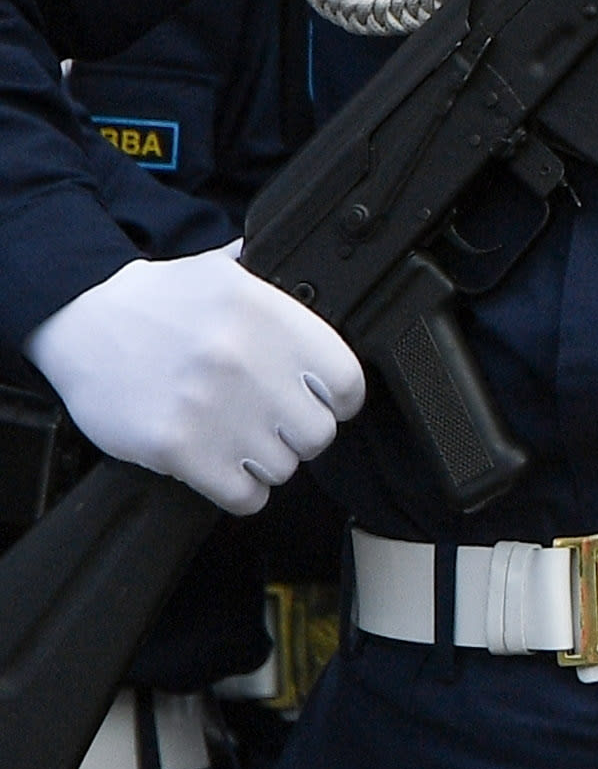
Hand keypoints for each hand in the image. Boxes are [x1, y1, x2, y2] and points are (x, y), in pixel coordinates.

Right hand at [27, 249, 362, 516]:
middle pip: (318, 432)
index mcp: (269, 317)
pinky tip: (225, 467)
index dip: (339, 400)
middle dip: (299, 434)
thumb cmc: (156, 301)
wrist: (80, 319)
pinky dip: (240, 490)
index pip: (347, 382)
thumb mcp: (224, 274)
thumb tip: (319, 284)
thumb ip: (277, 289)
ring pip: (282, 468)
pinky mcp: (175, 447)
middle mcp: (247, 362)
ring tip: (240, 440)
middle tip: (274, 424)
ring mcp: (212, 408)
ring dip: (265, 462)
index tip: (323, 403)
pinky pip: (243, 495)